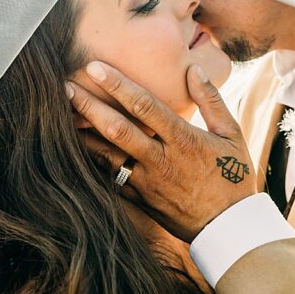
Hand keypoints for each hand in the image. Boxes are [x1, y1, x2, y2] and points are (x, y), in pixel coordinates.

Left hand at [67, 61, 256, 241]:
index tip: (95, 67)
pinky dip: (92, 163)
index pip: (145, 106)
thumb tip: (194, 69)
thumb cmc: (234, 175)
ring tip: (60, 115)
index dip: (118, 85)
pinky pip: (110, 179)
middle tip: (64, 87)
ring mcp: (146, 183)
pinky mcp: (140, 200)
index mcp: (184, 140)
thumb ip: (211, 100)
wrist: (229, 226)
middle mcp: (160, 160)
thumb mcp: (231, 134)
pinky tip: (76, 149)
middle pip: (117, 129)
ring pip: (106, 155)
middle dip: (88, 106)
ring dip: (82, 134)